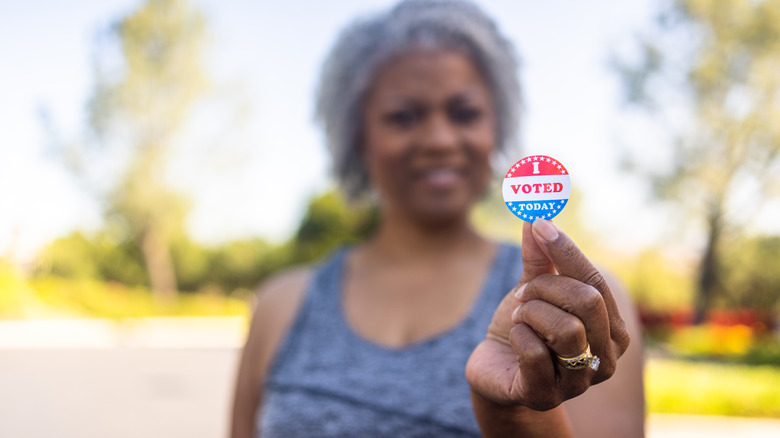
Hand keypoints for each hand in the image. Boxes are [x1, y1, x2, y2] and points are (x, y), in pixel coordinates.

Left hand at [466, 219, 629, 410]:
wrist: (494, 369)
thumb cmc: (524, 327)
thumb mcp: (533, 289)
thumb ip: (539, 258)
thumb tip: (537, 216)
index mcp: (612, 328)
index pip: (596, 282)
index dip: (566, 250)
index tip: (539, 224)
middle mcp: (606, 358)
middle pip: (587, 302)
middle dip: (546, 288)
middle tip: (524, 293)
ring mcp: (579, 382)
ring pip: (566, 329)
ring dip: (532, 314)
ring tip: (521, 318)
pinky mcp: (546, 396)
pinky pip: (536, 354)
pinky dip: (518, 337)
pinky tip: (514, 341)